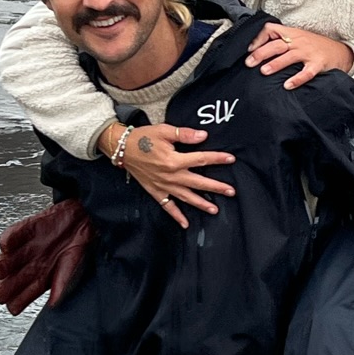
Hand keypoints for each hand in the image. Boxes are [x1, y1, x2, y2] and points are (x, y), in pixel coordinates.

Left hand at [0, 200, 93, 314]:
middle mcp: (27, 266)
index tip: (12, 305)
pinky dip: (6, 242)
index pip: (21, 297)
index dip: (15, 303)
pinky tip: (7, 247)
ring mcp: (22, 249)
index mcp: (39, 277)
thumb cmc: (76, 244)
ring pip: (2, 263)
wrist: (81, 219)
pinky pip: (7, 238)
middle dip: (4, 288)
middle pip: (6, 284)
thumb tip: (53, 303)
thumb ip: (60, 285)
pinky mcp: (22, 231)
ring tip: (3, 266)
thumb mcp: (71, 267)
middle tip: (4, 288)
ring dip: (1, 266)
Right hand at [113, 122, 235, 227]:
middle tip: (231, 191)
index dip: (217, 158)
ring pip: (186, 197)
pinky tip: (185, 224)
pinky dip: (176, 216)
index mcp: (174, 160)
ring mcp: (164, 186)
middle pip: (198, 183)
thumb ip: (185, 134)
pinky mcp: (155, 192)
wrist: (122, 148)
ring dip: (201, 204)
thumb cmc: (143, 137)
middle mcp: (171, 176)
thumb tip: (203, 136)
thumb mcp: (164, 131)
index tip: (231, 159)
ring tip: (215, 209)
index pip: (201, 160)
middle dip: (216, 187)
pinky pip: (167, 207)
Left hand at [245, 21, 353, 88]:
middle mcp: (299, 41)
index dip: (258, 38)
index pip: (271, 29)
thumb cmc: (316, 47)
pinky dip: (297, 79)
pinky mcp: (318, 64)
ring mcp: (309, 52)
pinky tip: (288, 85)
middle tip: (249, 63)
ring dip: (276, 64)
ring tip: (264, 71)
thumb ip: (282, 42)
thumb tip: (257, 52)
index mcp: (292, 33)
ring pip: (289, 56)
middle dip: (261, 53)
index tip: (248, 49)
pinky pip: (306, 72)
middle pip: (277, 44)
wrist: (341, 52)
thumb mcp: (299, 39)